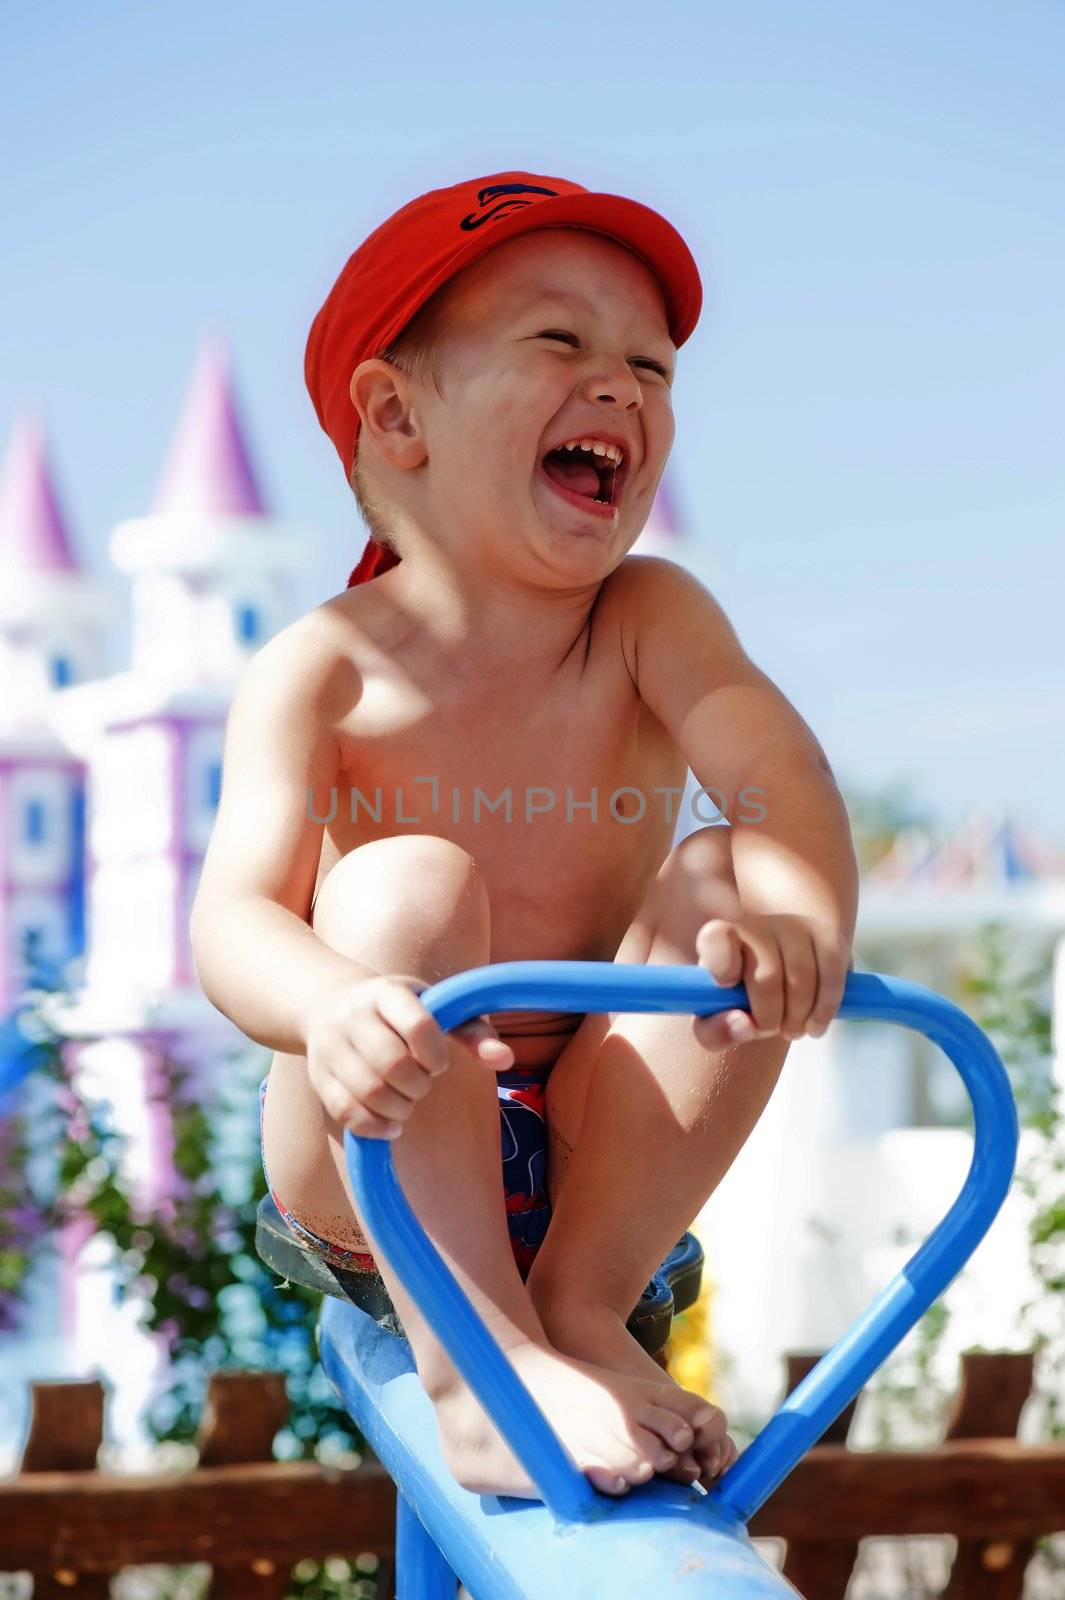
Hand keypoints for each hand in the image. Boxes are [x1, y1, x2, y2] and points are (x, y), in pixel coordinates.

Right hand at [302, 974, 514, 1138]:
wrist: (327, 1002)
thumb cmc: (399, 1010)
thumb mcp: (434, 1007)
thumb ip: (472, 1032)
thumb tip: (506, 1059)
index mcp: (387, 993)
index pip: (418, 1025)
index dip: (436, 1053)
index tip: (438, 1061)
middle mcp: (353, 1016)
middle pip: (392, 1064)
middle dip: (418, 1085)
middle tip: (423, 1083)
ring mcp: (331, 1047)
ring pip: (368, 1091)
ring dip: (399, 1108)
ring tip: (407, 1101)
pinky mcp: (319, 1076)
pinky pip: (346, 1112)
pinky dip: (375, 1126)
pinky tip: (392, 1123)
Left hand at [693, 913, 850, 1049]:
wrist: (781, 970)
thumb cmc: (741, 999)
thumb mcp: (717, 1019)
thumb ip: (716, 1031)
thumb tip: (744, 1024)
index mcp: (718, 942)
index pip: (715, 939)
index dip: (722, 963)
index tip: (726, 985)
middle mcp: (755, 927)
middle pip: (767, 976)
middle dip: (770, 1017)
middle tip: (770, 1030)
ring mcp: (792, 926)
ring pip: (801, 979)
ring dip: (798, 1018)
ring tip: (793, 1031)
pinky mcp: (826, 934)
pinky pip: (831, 975)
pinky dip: (824, 1009)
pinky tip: (816, 1025)